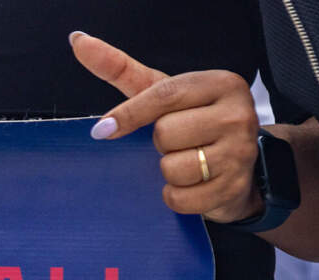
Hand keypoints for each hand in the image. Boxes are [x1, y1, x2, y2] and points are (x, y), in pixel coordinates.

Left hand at [70, 32, 262, 222]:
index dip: (130, 113)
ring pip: (173, 168)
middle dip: (160, 144)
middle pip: (165, 134)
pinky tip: (191, 185)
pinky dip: (176, 197)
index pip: (164, 95)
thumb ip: (122, 68)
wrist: (237, 167)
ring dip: (169, 172)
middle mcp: (237, 114)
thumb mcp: (164, 93)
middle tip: (180, 143)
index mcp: (220, 83)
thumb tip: (79, 42)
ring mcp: (240, 153)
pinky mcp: (234, 188)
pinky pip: (181, 198)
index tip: (102, 130)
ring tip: (188, 163)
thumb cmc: (193, 122)